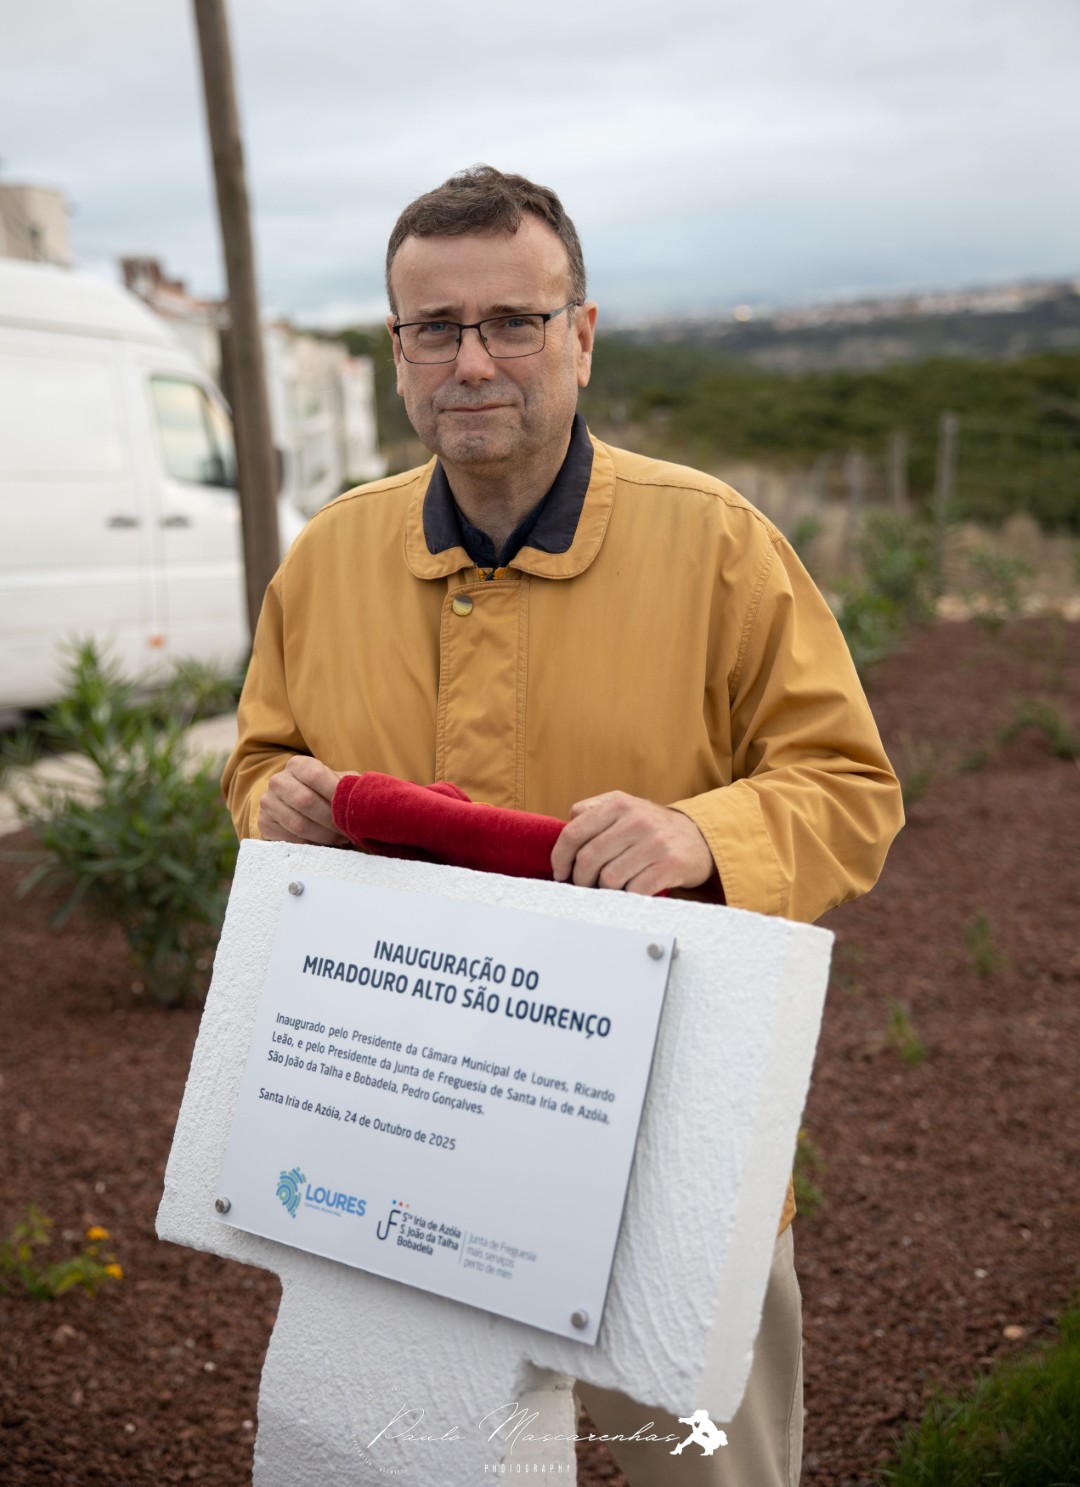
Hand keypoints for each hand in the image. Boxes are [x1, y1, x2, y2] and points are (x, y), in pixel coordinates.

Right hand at [258, 756, 351, 845]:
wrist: (300, 805)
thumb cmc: (327, 793)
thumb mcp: (339, 783)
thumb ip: (349, 786)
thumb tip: (362, 799)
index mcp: (298, 765)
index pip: (316, 776)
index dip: (334, 794)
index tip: (352, 811)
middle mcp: (278, 780)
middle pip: (305, 801)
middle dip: (331, 820)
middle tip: (347, 831)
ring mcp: (268, 802)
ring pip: (298, 824)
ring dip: (324, 836)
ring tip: (339, 839)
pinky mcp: (264, 824)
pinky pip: (289, 839)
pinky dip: (311, 845)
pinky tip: (324, 844)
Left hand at [551, 791, 714, 895]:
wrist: (700, 838)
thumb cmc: (652, 827)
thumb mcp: (624, 807)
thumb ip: (593, 810)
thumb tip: (565, 827)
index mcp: (618, 804)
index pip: (574, 833)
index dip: (560, 857)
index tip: (561, 872)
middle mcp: (637, 820)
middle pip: (588, 859)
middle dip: (580, 879)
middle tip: (584, 885)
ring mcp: (655, 843)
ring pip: (608, 878)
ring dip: (604, 889)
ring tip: (610, 887)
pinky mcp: (670, 865)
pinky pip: (633, 890)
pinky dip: (626, 896)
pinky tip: (630, 890)